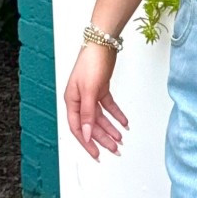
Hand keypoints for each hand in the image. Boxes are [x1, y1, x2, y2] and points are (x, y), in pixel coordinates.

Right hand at [64, 42, 129, 159]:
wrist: (103, 43)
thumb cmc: (91, 62)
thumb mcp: (89, 91)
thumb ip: (88, 114)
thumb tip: (87, 134)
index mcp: (72, 101)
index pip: (78, 128)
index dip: (87, 143)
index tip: (96, 154)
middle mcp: (79, 99)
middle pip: (91, 125)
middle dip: (103, 138)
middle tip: (114, 149)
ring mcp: (90, 94)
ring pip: (101, 117)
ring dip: (111, 128)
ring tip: (121, 139)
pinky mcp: (101, 89)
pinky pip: (109, 106)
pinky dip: (116, 115)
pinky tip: (124, 122)